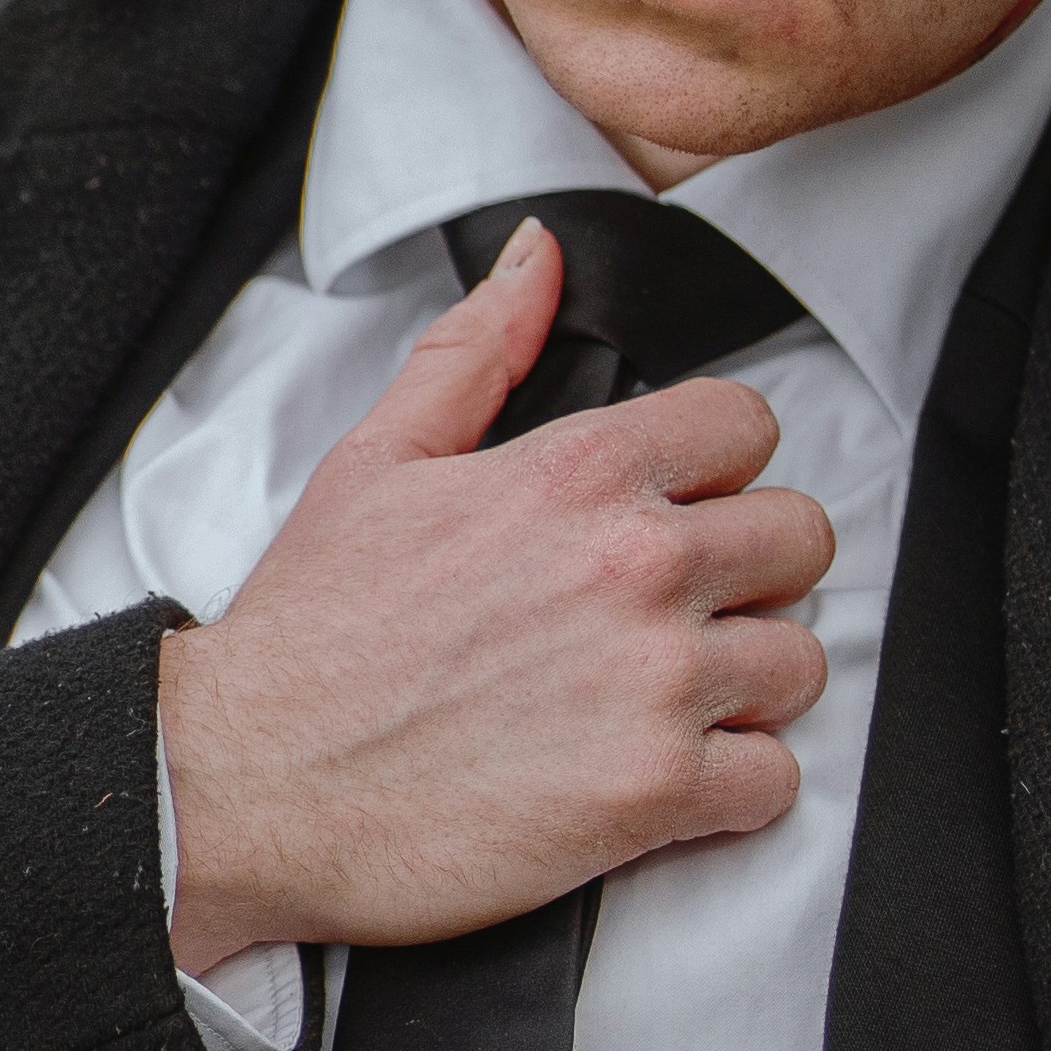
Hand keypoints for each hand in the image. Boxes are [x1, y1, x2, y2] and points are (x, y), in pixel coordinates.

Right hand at [151, 219, 835, 960]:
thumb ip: (478, 351)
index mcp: (578, 474)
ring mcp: (656, 683)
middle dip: (753, 573)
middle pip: (800, 539)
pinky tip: (666, 777)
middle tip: (684, 609)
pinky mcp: (656, 794)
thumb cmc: (309, 637)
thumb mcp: (379, 459)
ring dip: (748, 683)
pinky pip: (775, 779)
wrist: (249, 782)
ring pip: (801, 662)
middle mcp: (636, 567)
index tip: (686, 509)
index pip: (747, 426)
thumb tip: (538, 256)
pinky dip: (735, 787)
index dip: (721, 469)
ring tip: (670, 700)